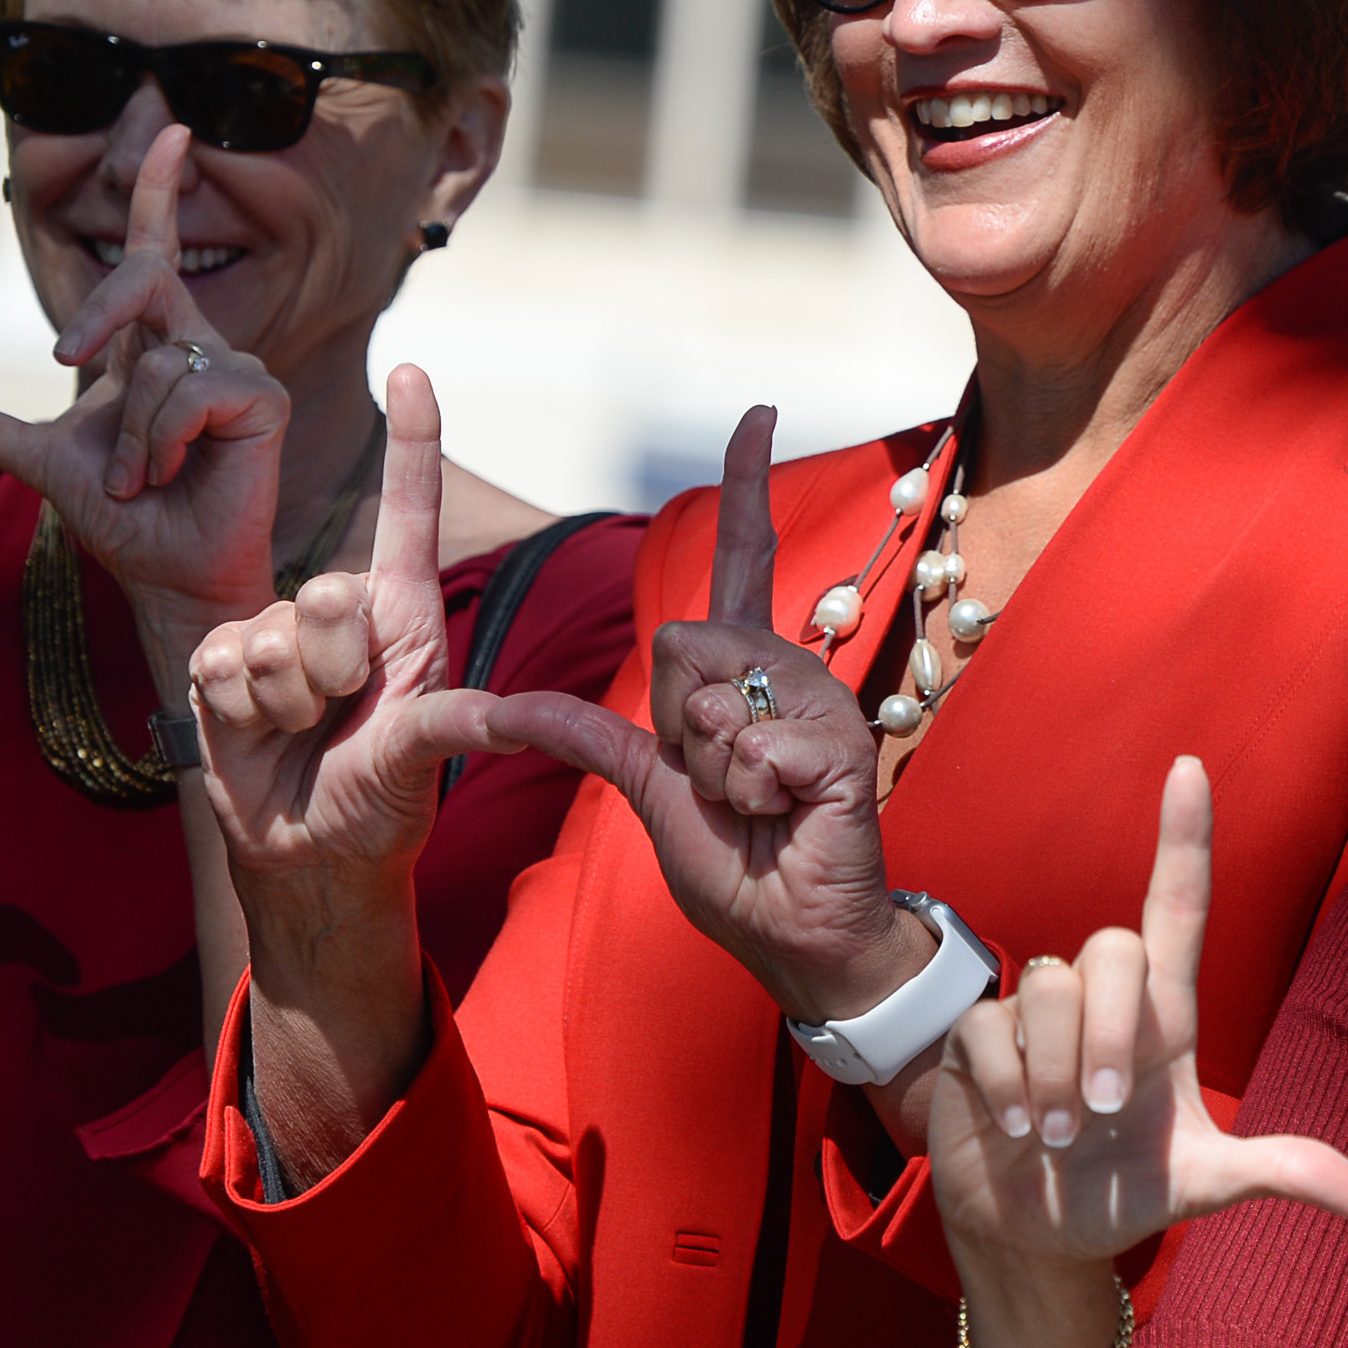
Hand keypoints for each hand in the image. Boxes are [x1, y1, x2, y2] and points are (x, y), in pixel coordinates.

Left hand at [0, 126, 285, 640]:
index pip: (156, 254)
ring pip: (153, 363)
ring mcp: (237, 371)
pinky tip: (166, 474)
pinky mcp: (265, 398)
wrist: (168, 576)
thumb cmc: (123, 521)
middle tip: (62, 358)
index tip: (176, 131)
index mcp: (152, 349)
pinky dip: (159, 438)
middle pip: (145, 280)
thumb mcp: (38, 463)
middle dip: (98, 312)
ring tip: (133, 481)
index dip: (160, 192)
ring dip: (125, 435)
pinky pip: (185, 390)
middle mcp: (198, 347)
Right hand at [193, 363, 495, 891]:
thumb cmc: (382, 789)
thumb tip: (517, 720)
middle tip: (344, 711)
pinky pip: (222, 671)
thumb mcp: (426, 750)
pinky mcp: (214, 662)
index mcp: (402, 607)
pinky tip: (255, 734)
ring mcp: (271, 630)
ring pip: (273, 640)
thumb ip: (460, 724)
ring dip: (290, 705)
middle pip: (331, 593)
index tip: (412, 371)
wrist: (310, 847)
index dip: (410, 440)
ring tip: (302, 730)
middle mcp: (336, 605)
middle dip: (339, 670)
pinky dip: (244, 718)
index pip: (407, 509)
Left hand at [478, 406, 925, 1023]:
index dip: (745, 485)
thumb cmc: (738, 866)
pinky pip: (752, 743)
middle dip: (676, 726)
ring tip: (753, 798)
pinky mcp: (843, 742)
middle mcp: (785, 670)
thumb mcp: (650, 793)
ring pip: (711, 693)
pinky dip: (750, 791)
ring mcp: (819, 701)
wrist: (799, 933)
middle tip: (721, 779)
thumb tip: (504, 704)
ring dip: (713, 767)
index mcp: (744, 673)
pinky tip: (783, 810)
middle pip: (683, 638)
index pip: (744, 558)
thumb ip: (591, 738)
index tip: (758, 414)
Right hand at [930, 759, 1347, 1265]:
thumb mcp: (1205, 1184)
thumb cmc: (1124, 1191)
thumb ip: (1281, 1172)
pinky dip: (1006, 1086)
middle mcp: (1102, 1001)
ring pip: (1047, 986)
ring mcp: (1033, 1018)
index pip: (1177, 905)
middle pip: (1113, 948)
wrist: (1036, 1234)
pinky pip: (987, 1030)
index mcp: (1165, 1015)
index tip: (1192, 768)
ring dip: (1058, 1069)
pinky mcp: (973, 1042)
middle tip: (1108, 1111)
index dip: (1184, 837)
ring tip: (1059, 1136)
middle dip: (1114, 1030)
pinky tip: (1015, 1129)